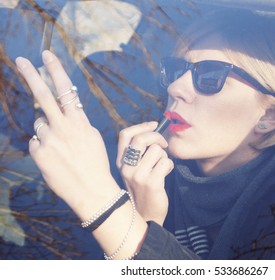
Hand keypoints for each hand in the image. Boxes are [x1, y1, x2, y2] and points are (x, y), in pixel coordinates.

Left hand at [16, 51, 119, 218]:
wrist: (91, 190)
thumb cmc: (95, 163)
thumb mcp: (92, 137)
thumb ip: (76, 122)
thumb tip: (60, 112)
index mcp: (79, 122)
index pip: (66, 90)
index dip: (55, 71)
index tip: (46, 56)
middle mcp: (62, 127)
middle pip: (43, 96)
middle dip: (31, 75)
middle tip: (21, 60)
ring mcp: (49, 140)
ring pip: (39, 123)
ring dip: (46, 130)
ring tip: (61, 148)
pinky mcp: (39, 153)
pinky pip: (35, 141)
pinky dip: (43, 146)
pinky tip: (55, 158)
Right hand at [117, 122, 173, 224]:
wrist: (145, 216)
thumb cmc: (143, 190)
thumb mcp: (135, 171)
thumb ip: (139, 154)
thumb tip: (154, 132)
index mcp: (120, 162)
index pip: (125, 135)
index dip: (141, 126)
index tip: (154, 124)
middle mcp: (126, 167)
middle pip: (141, 139)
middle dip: (158, 137)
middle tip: (164, 144)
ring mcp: (137, 175)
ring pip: (157, 151)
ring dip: (164, 157)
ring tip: (161, 168)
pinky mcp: (151, 182)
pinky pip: (166, 162)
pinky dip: (169, 166)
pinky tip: (165, 174)